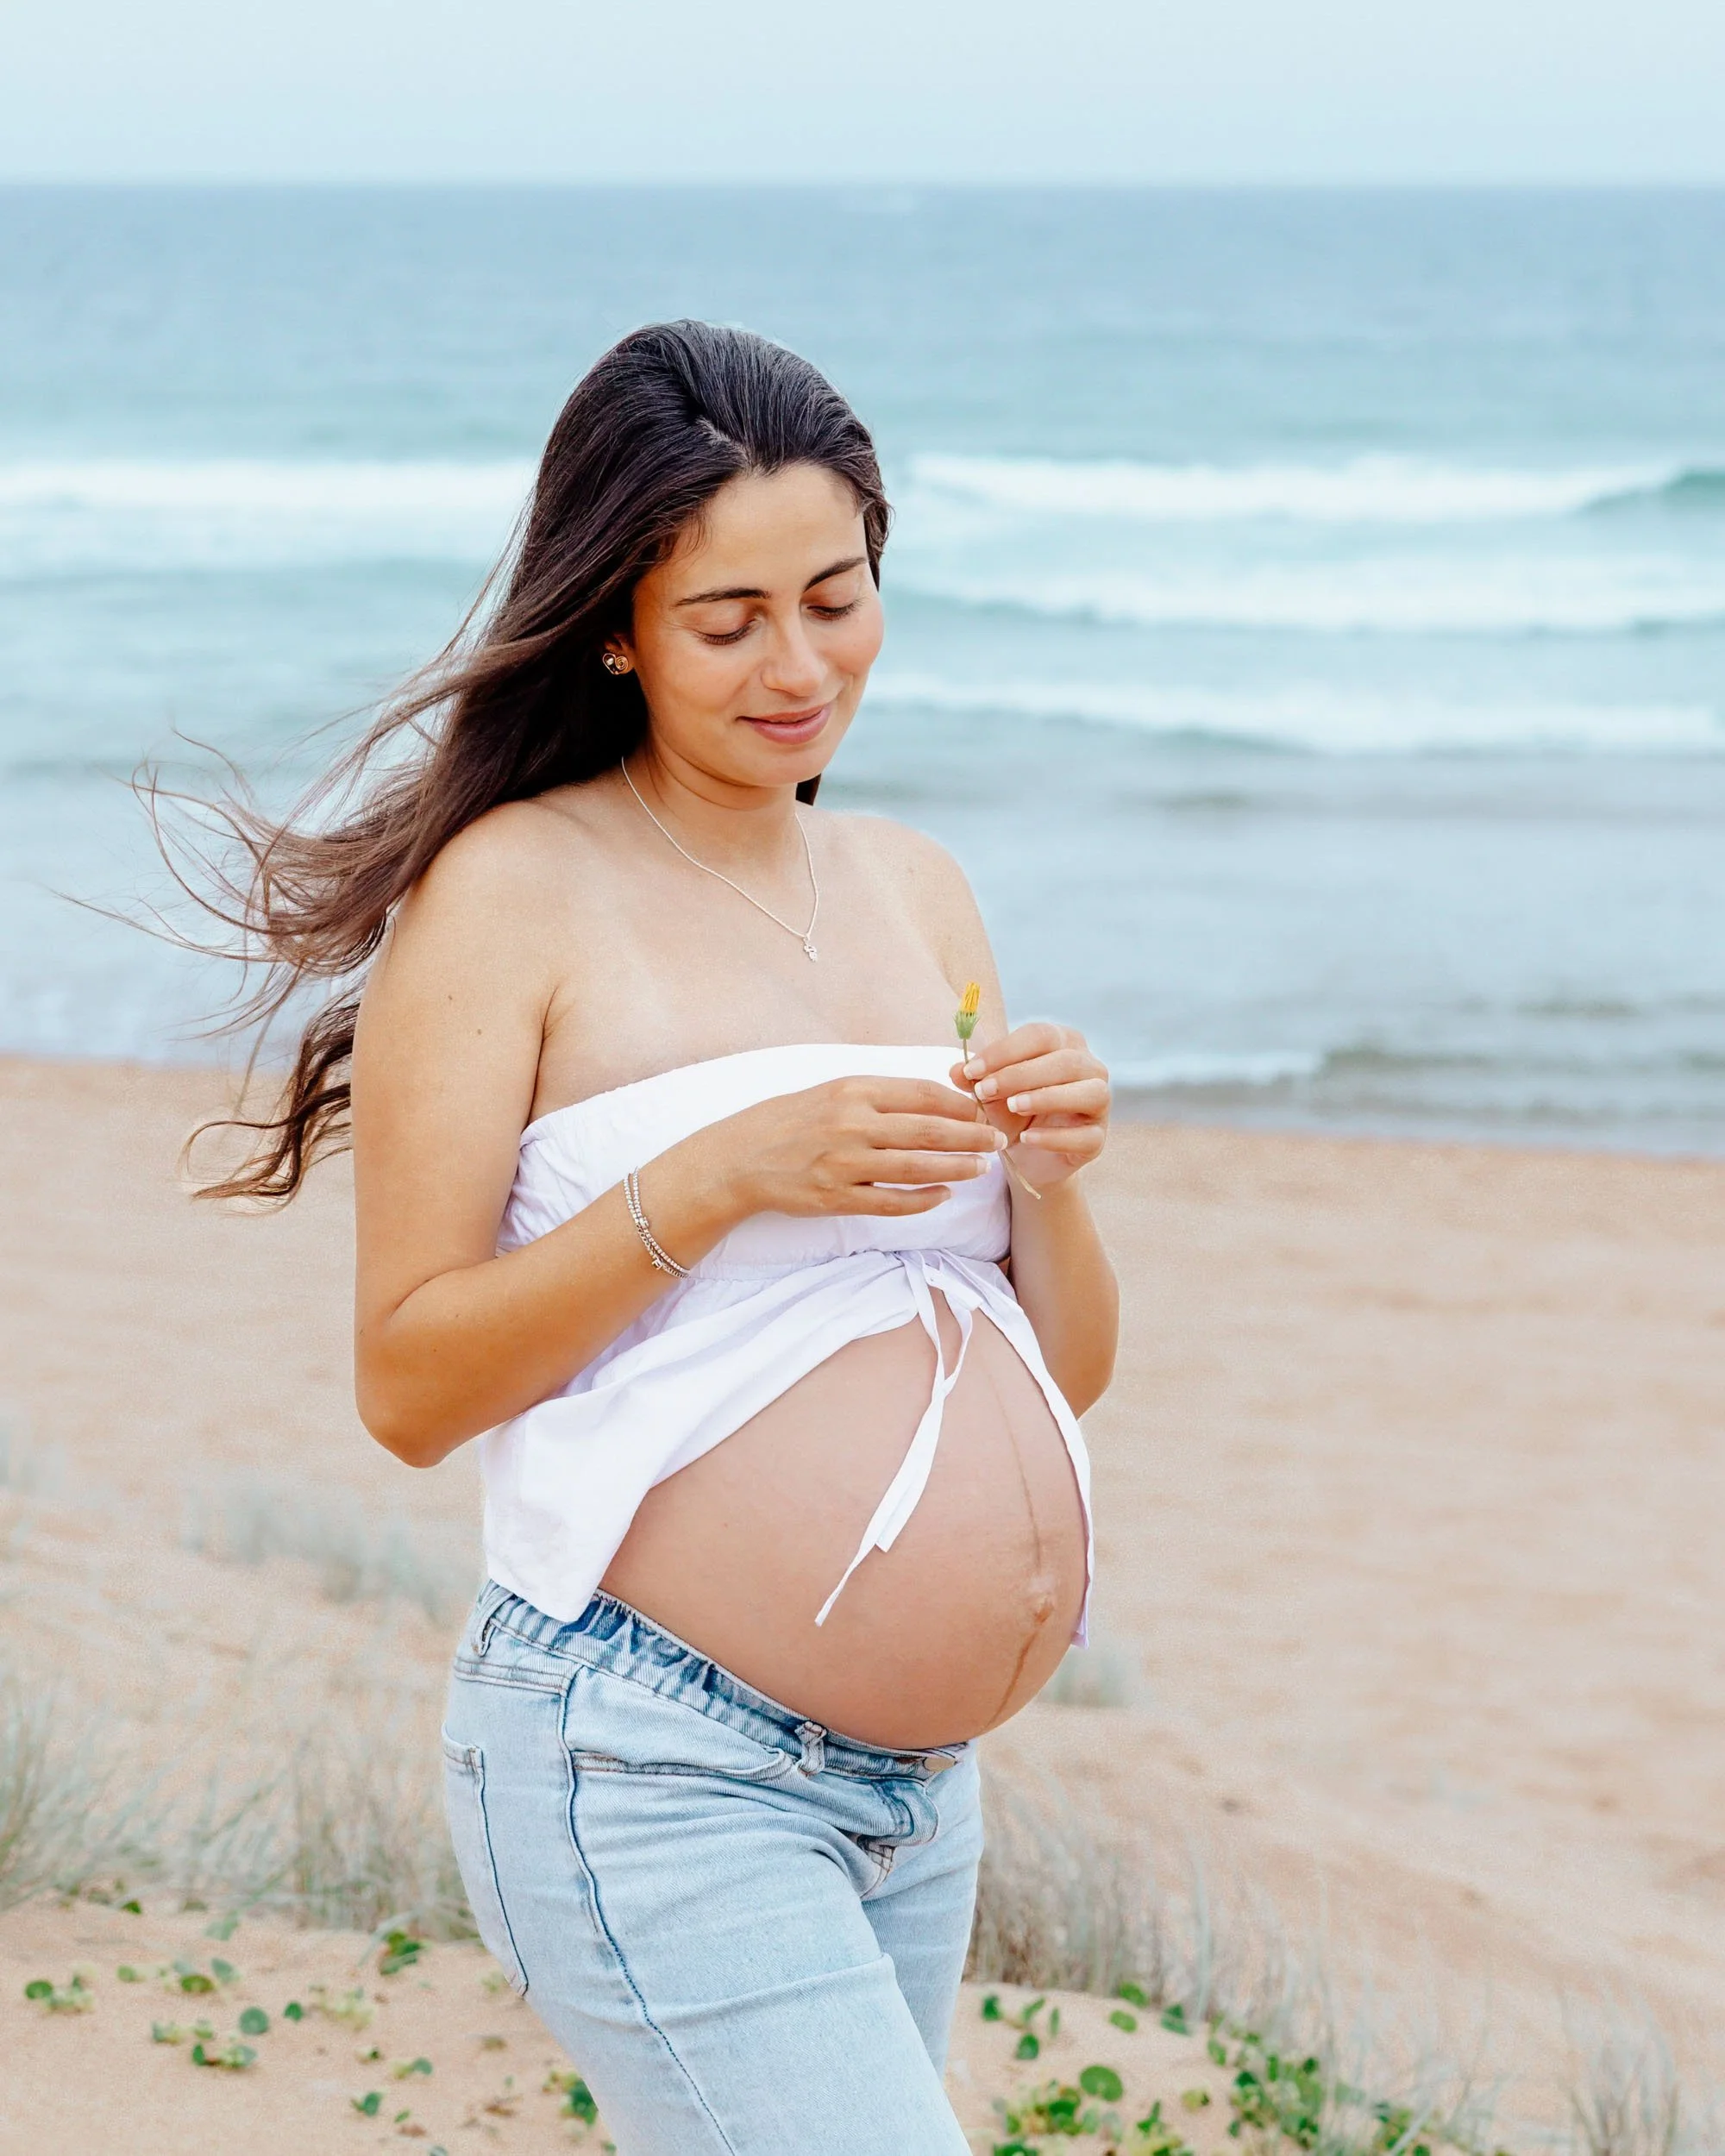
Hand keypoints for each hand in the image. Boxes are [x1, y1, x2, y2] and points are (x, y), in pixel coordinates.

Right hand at [691, 1075, 1008, 1220]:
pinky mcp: (836, 1197)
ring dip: (957, 1167)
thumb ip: (879, 1094)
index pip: (922, 1094)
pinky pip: (891, 1201)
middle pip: (929, 1131)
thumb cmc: (791, 1120)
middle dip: (972, 1136)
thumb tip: (934, 1098)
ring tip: (983, 1168)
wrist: (739, 1158)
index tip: (984, 1109)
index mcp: (853, 1089)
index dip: (960, 1104)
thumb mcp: (832, 1091)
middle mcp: (851, 1124)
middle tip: (999, 1141)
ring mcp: (844, 1163)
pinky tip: (944, 1195)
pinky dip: (923, 1199)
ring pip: (916, 1167)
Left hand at [951, 1022, 1109, 1191]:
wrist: (1027, 1157)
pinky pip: (1085, 1136)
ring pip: (1089, 1092)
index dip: (1004, 1051)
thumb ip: (975, 1079)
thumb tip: (955, 1070)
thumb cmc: (1012, 1113)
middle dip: (1021, 1074)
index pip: (1040, 1036)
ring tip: (1013, 1106)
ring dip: (1047, 1097)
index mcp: (1064, 1044)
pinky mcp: (1098, 1139)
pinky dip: (1055, 1137)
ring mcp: (1100, 1104)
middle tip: (985, 1090)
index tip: (971, 1070)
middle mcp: (1090, 1068)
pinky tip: (1028, 1139)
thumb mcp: (989, 1093)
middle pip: (1065, 1061)